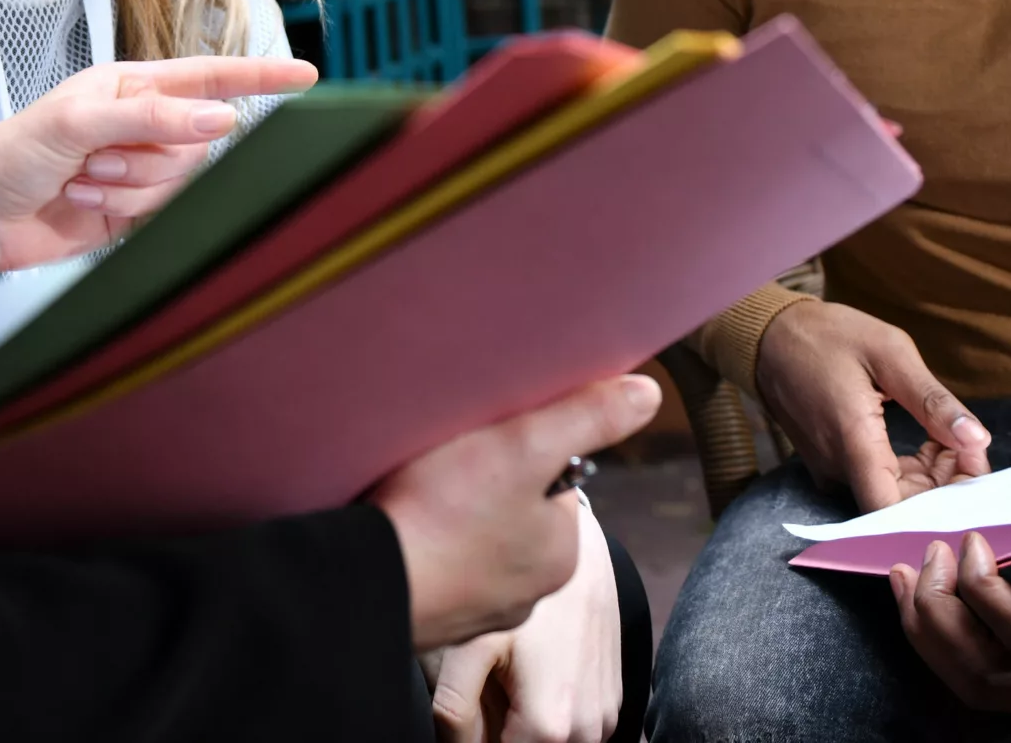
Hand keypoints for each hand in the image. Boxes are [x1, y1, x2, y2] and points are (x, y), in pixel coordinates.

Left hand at [0, 55, 314, 277]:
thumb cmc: (8, 155)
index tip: (306, 75)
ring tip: (83, 180)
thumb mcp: (75, 123)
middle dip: (149, 154)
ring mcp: (139, 170)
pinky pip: (162, 212)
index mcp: (131, 86)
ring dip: (129, 185)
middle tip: (96, 158)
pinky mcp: (133, 212)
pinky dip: (123, 209)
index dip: (258, 75)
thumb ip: (149, 118)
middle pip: (198, 140)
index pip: (209, 77)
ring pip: (182, 179)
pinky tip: (83, 201)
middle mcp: (142, 125)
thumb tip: (218, 117)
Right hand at [376, 376, 661, 651]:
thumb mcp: (523, 446)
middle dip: (484, 484)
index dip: (522, 447)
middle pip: (513, 512)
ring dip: (451, 516)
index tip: (486, 438)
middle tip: (446, 462)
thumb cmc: (443, 513)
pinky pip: (437, 567)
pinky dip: (424, 547)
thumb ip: (587, 417)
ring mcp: (476, 610)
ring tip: (419, 494)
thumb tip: (647, 393)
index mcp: (560, 554)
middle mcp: (528, 593)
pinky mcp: (431, 616)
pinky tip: (403, 528)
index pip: (555, 481)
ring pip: (473, 541)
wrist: (363, 582)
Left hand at [422, 500, 624, 742]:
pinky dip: (551, 707)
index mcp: (549, 727)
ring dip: (525, 719)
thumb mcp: (470, 646)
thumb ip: (454, 710)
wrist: (582, 552)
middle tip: (488, 680)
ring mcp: (606, 717)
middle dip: (499, 726)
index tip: (468, 700)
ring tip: (512, 670)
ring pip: (551, 739)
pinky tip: (536, 667)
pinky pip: (575, 724)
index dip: (470, 737)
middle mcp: (587, 732)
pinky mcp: (614, 700)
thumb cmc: (526, 594)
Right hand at [754, 299, 990, 509]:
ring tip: (951, 435)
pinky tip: (927, 441)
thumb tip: (977, 439)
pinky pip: (877, 481)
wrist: (769, 334)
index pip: (897, 512)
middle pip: (903, 505)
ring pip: (893, 494)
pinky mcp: (831, 464)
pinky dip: (910, 470)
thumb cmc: (827, 335)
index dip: (945, 504)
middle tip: (971, 444)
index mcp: (853, 441)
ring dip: (933, 476)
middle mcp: (838, 467)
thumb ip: (932, 401)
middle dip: (948, 484)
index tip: (973, 468)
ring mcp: (831, 468)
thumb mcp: (889, 352)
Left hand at [891, 503, 1010, 709]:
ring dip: (931, 636)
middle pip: (990, 674)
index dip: (983, 591)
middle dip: (939, 617)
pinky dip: (945, 648)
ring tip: (906, 578)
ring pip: (980, 688)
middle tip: (920, 557)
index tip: (967, 538)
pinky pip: (988, 684)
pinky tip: (926, 603)